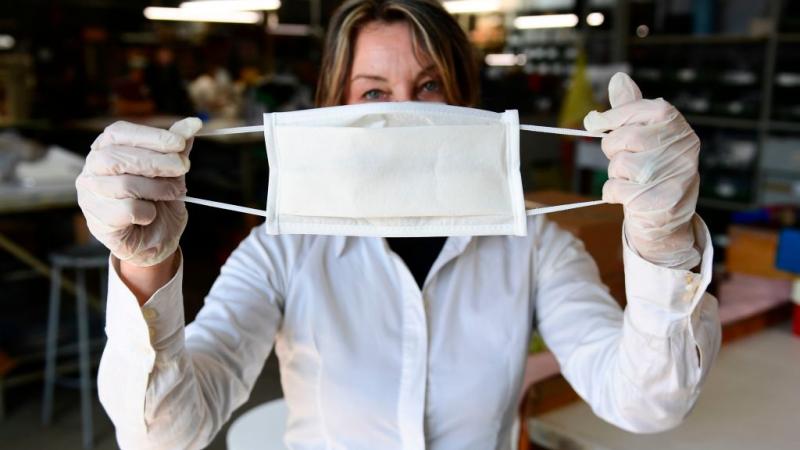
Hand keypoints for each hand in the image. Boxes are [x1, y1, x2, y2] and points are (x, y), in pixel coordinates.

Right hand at [76, 118, 201, 266]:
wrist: (158, 240)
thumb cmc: (160, 201)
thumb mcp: (173, 172)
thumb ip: (178, 149)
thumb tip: (194, 123)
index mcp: (105, 149)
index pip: (118, 133)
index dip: (149, 135)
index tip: (179, 142)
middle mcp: (91, 170)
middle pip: (117, 157)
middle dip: (156, 161)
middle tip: (183, 167)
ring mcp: (90, 196)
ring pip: (123, 185)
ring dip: (156, 188)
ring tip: (173, 192)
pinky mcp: (97, 222)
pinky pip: (125, 211)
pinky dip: (146, 212)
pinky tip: (150, 215)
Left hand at [583, 73, 700, 269]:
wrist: (666, 217)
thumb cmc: (651, 168)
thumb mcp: (644, 135)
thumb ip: (629, 108)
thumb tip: (618, 78)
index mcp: (676, 124)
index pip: (635, 109)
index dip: (610, 118)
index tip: (593, 123)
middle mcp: (681, 145)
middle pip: (621, 138)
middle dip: (613, 151)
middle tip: (626, 161)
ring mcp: (673, 173)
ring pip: (617, 165)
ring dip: (615, 175)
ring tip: (634, 180)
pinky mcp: (660, 199)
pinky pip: (614, 189)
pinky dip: (613, 194)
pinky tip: (631, 196)